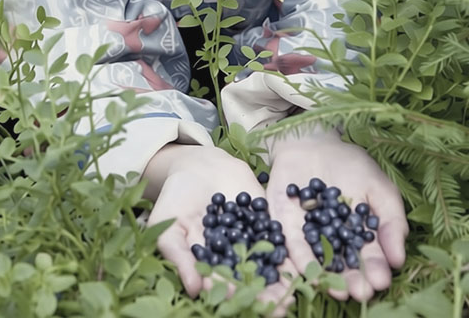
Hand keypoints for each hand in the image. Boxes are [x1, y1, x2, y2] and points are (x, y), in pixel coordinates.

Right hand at [143, 144, 296, 315]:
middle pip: (250, 281)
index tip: (243, 305)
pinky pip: (279, 239)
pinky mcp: (265, 220)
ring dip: (281, 282)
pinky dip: (289, 252)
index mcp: (210, 264)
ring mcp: (251, 239)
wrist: (196, 164)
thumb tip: (193, 290)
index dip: (233, 296)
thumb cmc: (175, 198)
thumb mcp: (169, 226)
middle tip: (278, 310)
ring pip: (268, 265)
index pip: (223, 285)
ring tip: (291, 294)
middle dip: (264, 297)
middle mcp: (233, 256)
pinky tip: (299, 264)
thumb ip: (179, 256)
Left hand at [265, 127, 407, 302]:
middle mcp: (333, 240)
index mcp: (358, 235)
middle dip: (352, 280)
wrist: (312, 140)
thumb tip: (399, 258)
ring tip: (337, 289)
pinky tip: (307, 270)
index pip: (368, 257)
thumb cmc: (350, 163)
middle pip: (343, 265)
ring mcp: (308, 234)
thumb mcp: (378, 186)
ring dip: (326, 276)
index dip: (374, 269)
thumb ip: (390, 219)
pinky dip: (298, 258)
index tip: (380, 281)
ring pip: (318, 260)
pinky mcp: (284, 225)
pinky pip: (291, 244)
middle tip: (360, 292)